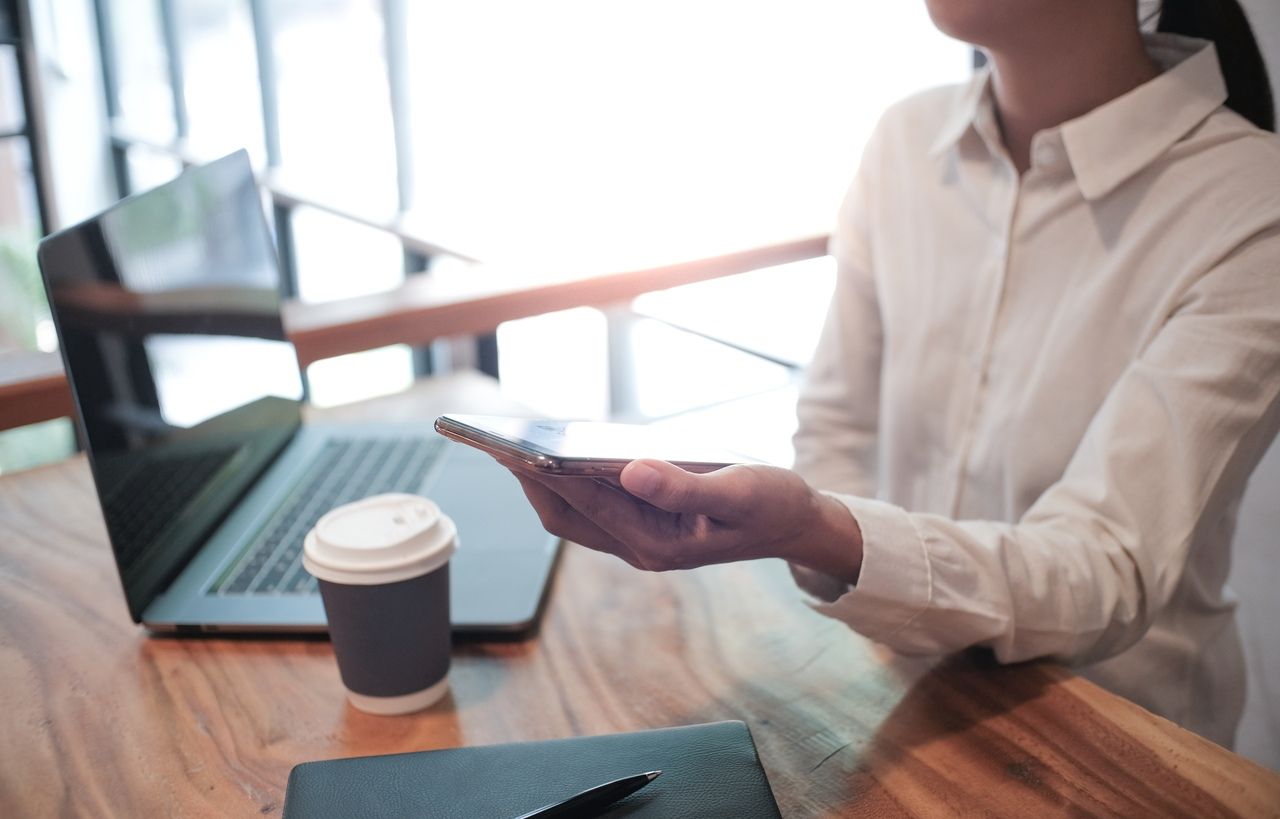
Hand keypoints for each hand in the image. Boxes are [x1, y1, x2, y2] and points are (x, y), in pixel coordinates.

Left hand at [504, 458, 862, 580]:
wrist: (795, 525)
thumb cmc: (771, 505)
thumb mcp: (738, 492)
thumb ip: (684, 487)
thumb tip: (629, 469)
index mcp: (657, 543)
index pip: (583, 504)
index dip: (544, 475)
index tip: (510, 448)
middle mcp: (639, 547)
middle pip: (564, 515)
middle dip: (528, 480)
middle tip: (493, 442)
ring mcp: (639, 540)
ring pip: (572, 513)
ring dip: (542, 481)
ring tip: (513, 443)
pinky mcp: (644, 526)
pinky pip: (591, 506)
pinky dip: (569, 480)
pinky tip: (557, 450)